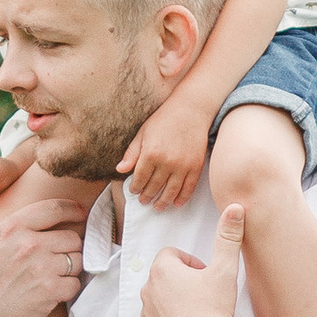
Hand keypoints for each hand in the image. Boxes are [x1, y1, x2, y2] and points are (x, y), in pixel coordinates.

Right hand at [0, 181, 87, 316]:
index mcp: (11, 228)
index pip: (53, 208)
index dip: (72, 209)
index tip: (80, 212)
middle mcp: (29, 244)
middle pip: (71, 236)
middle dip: (69, 246)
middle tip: (61, 256)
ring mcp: (43, 267)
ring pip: (77, 259)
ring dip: (71, 267)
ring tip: (57, 275)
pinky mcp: (52, 291)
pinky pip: (76, 283)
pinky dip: (69, 288)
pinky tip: (56, 292)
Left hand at [119, 84, 213, 209]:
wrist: (191, 110)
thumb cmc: (164, 119)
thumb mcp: (143, 133)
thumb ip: (132, 153)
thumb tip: (120, 170)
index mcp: (151, 153)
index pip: (140, 178)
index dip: (135, 187)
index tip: (133, 191)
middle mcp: (166, 162)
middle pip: (154, 186)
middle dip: (147, 196)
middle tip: (144, 201)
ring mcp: (182, 166)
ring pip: (171, 191)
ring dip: (163, 202)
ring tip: (158, 207)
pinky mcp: (196, 166)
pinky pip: (188, 188)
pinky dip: (182, 198)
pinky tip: (176, 203)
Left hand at [138, 198, 248, 316]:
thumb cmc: (215, 310)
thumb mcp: (225, 269)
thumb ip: (228, 236)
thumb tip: (235, 207)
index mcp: (162, 271)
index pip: (172, 255)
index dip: (191, 263)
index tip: (205, 275)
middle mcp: (147, 291)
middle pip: (165, 277)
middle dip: (183, 282)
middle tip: (205, 294)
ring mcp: (146, 316)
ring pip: (159, 300)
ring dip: (175, 302)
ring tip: (198, 313)